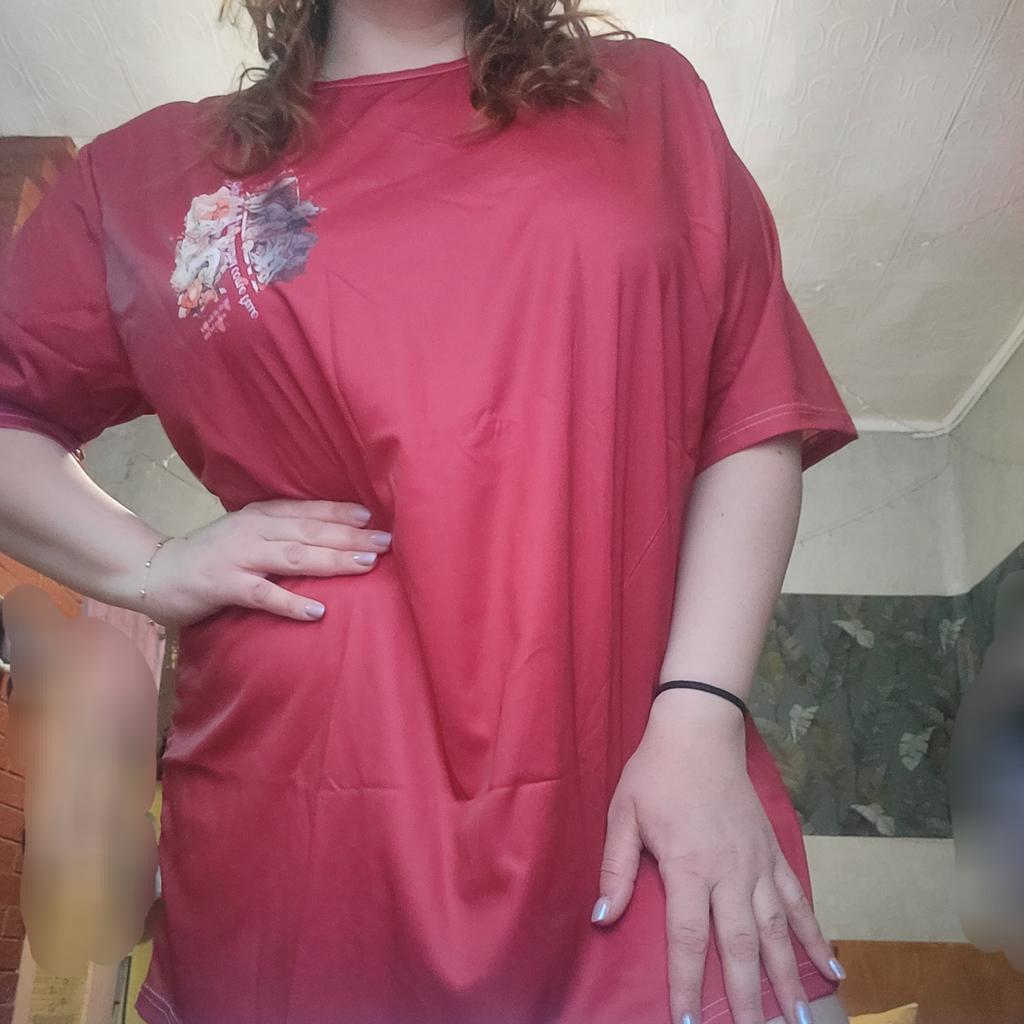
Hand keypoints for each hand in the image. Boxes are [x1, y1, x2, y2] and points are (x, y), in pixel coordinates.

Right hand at [139, 499, 391, 628]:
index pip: (309, 511)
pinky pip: (263, 595)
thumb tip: (327, 535)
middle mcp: (254, 530)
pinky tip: (318, 612)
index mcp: (261, 515)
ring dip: (332, 560)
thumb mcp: (247, 533)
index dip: (342, 512)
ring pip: (294, 557)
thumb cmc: (211, 555)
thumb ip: (281, 532)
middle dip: (350, 536)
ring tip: (365, 565)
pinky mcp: (224, 585)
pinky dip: (291, 603)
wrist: (155, 572)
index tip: (375, 517)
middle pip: (310, 531)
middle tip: (386, 542)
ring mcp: (239, 557)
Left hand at [591, 690, 840, 1023]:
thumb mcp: (623, 815)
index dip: (687, 985)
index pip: (687, 938)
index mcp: (688, 866)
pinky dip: (815, 935)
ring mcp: (757, 864)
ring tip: (799, 1019)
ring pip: (777, 931)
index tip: (689, 1023)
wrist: (700, 730)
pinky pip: (798, 901)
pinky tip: (831, 967)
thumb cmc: (655, 773)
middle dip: (747, 999)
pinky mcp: (773, 853)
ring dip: (787, 977)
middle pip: (740, 946)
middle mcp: (729, 872)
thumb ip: (616, 869)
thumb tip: (602, 919)